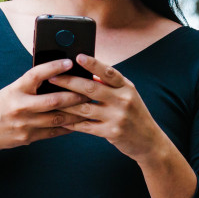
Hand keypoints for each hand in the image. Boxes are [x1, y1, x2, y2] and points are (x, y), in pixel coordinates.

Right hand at [0, 58, 89, 151]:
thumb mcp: (10, 90)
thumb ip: (30, 85)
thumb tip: (56, 74)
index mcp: (15, 90)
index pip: (36, 75)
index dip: (53, 67)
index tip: (69, 62)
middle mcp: (20, 107)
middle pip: (52, 101)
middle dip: (74, 96)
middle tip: (89, 90)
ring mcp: (24, 124)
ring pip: (57, 119)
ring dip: (76, 113)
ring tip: (89, 106)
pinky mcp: (28, 137)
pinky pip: (53, 132)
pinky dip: (67, 127)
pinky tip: (78, 122)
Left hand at [50, 54, 167, 162]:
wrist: (149, 141)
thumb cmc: (133, 113)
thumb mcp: (127, 95)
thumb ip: (109, 85)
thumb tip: (87, 72)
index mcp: (126, 87)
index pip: (108, 72)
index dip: (93, 64)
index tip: (77, 57)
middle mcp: (123, 100)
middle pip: (91, 88)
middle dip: (69, 82)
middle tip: (52, 77)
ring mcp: (117, 117)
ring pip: (85, 108)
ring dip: (65, 103)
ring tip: (50, 98)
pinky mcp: (111, 133)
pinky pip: (86, 126)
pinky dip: (71, 122)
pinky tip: (60, 118)